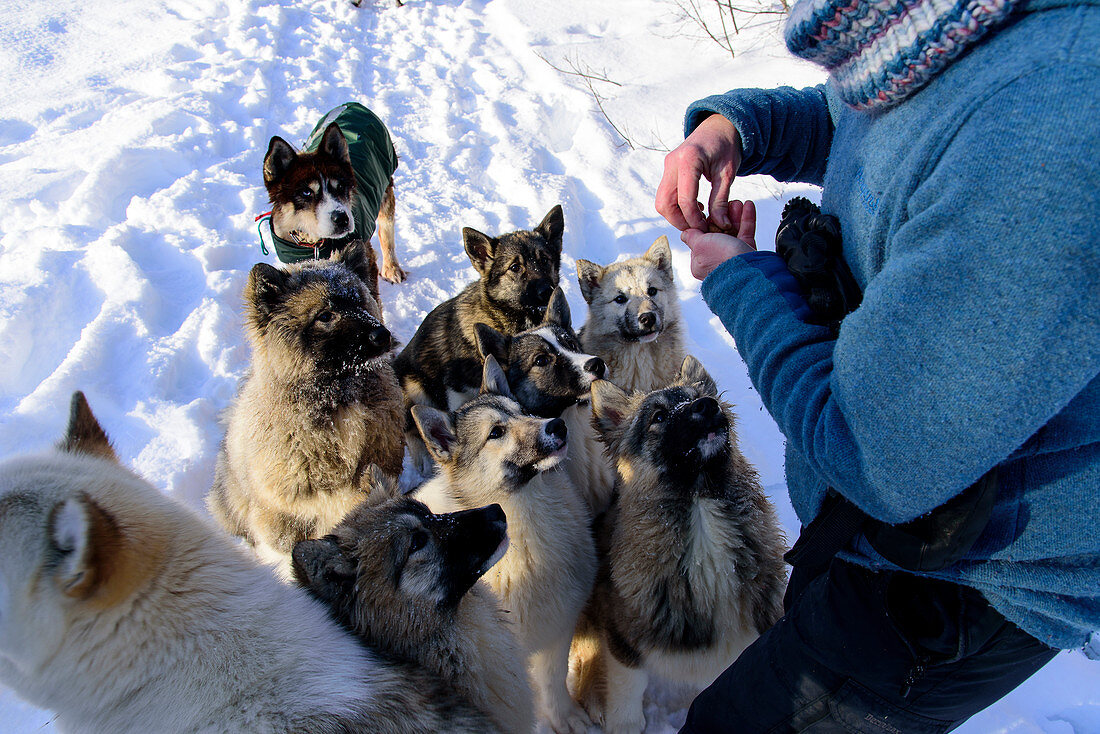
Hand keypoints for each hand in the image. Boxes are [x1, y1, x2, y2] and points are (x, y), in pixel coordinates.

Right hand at [656, 114, 741, 230]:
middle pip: (665, 203)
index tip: (706, 228)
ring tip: (697, 219)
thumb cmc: (727, 146)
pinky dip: (676, 207)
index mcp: (689, 160)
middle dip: (679, 221)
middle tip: (698, 229)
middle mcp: (672, 162)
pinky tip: (695, 208)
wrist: (719, 127)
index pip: (684, 199)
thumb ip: (721, 200)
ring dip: (676, 216)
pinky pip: (665, 195)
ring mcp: (668, 166)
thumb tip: (721, 225)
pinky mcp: (668, 170)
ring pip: (661, 201)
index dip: (694, 219)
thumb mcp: (727, 173)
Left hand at [682, 200, 756, 280]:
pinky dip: (746, 219)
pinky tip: (748, 206)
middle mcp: (715, 261)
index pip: (700, 238)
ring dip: (735, 215)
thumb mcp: (699, 245)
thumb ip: (691, 237)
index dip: (705, 222)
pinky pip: (745, 233)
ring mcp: (732, 258)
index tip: (709, 210)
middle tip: (726, 203)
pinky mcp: (747, 254)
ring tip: (737, 202)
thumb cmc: (720, 259)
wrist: (746, 271)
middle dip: (723, 217)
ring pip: (733, 231)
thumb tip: (684, 233)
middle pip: (718, 233)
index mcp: (700, 262)